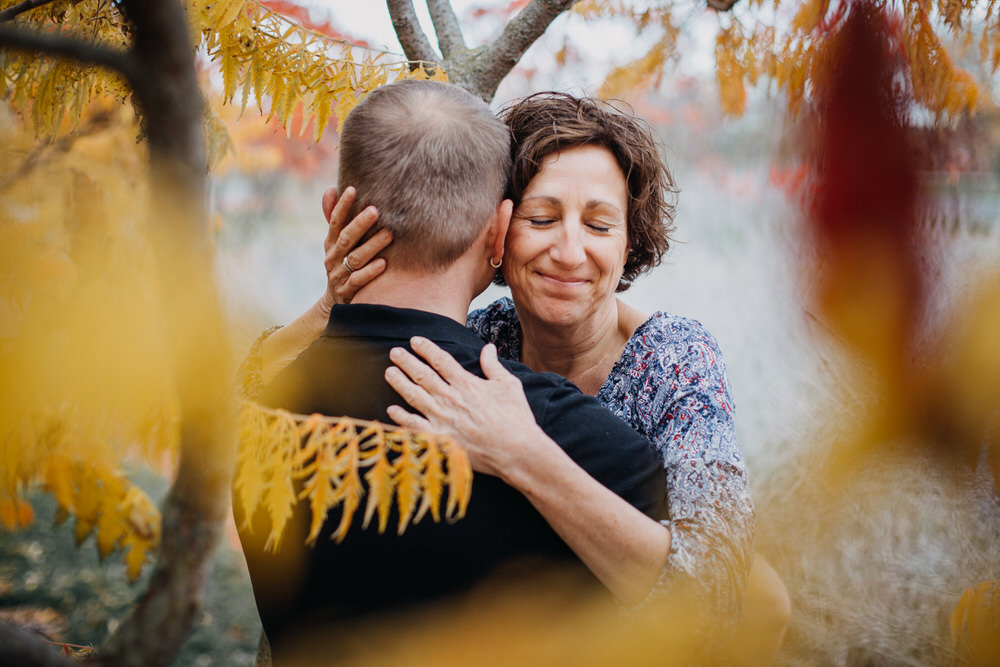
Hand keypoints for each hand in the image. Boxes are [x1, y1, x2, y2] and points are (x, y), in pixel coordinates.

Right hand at [319, 186, 392, 311]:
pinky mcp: (347, 291)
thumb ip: (335, 218)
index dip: (342, 206)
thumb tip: (331, 189)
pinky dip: (370, 272)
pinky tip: (383, 263)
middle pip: (346, 238)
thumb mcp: (335, 243)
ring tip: (389, 235)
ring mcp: (339, 275)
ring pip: (355, 259)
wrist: (334, 301)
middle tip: (375, 210)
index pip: (335, 221)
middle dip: (360, 224)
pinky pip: (358, 281)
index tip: (352, 189)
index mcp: (331, 243)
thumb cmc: (341, 264)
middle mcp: (333, 257)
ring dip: (371, 246)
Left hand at [384, 337, 546, 478]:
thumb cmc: (516, 418)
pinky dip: (401, 418)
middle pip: (423, 375)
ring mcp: (443, 419)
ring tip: (389, 372)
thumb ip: (493, 366)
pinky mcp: (440, 439)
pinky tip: (391, 409)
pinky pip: (415, 426)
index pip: (441, 360)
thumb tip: (488, 347)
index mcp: (467, 384)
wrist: (516, 451)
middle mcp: (451, 399)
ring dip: (400, 383)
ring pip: (414, 396)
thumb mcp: (509, 385)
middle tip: (394, 352)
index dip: (426, 349)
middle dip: (407, 361)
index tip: (414, 341)